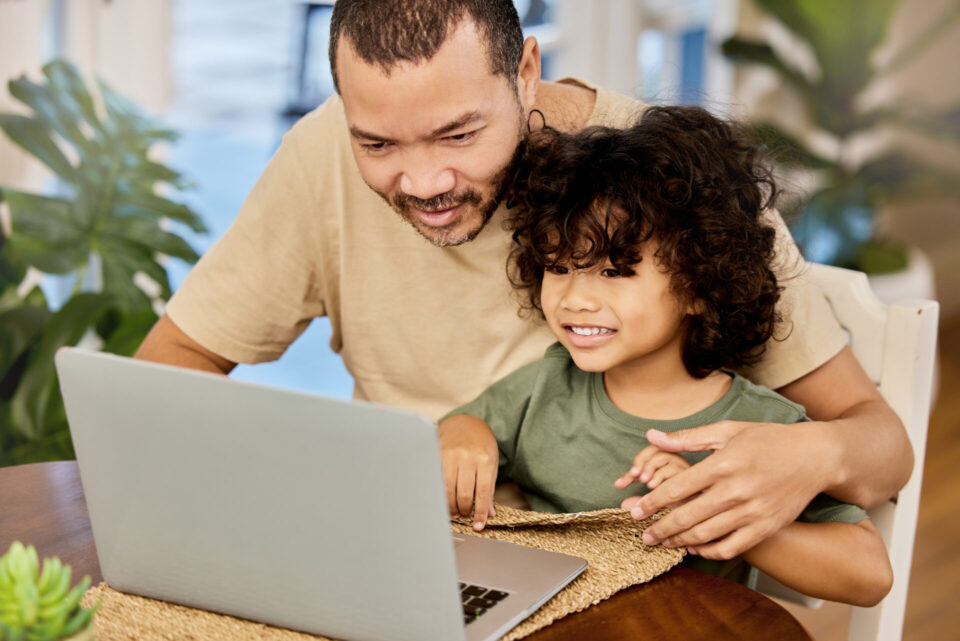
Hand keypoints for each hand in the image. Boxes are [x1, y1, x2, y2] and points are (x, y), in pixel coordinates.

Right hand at [437, 414, 498, 530]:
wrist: (465, 422)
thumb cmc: (481, 444)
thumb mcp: (491, 463)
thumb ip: (489, 488)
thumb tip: (488, 513)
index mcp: (485, 459)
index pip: (483, 493)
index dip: (479, 512)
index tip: (478, 525)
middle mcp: (467, 457)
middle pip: (464, 494)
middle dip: (464, 510)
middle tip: (465, 515)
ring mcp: (450, 455)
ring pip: (448, 489)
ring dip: (451, 505)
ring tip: (455, 511)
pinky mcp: (437, 454)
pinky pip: (437, 480)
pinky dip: (440, 493)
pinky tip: (443, 499)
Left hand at [619, 420, 833, 559]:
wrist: (815, 457)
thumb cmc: (768, 439)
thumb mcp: (727, 430)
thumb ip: (687, 438)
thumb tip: (652, 437)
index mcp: (724, 463)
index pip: (678, 487)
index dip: (652, 502)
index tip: (635, 511)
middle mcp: (737, 490)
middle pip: (688, 516)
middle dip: (660, 528)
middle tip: (643, 535)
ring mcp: (752, 511)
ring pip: (706, 534)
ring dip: (679, 541)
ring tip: (663, 542)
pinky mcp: (766, 527)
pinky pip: (731, 547)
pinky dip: (709, 551)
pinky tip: (694, 547)